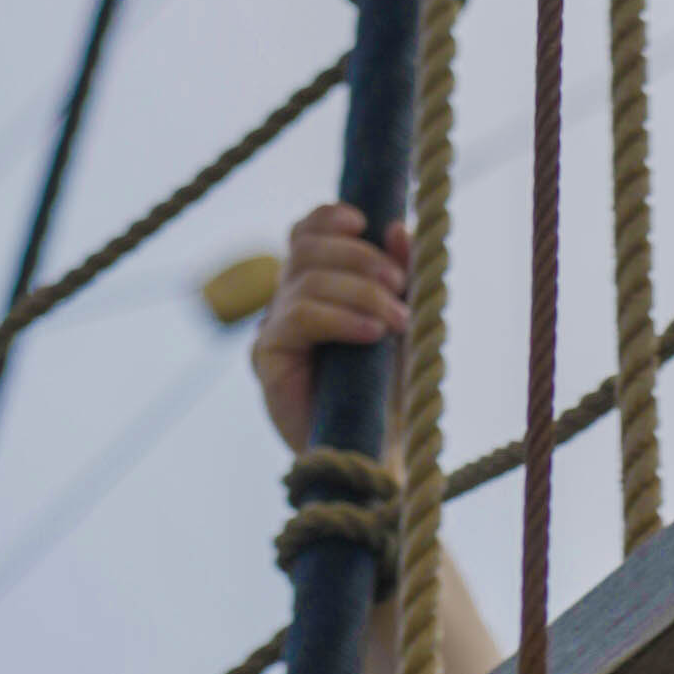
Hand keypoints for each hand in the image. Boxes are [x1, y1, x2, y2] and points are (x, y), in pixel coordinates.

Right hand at [250, 201, 410, 456]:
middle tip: (400, 286)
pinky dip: (340, 317)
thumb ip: (401, 277)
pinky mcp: (268, 357)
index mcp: (316, 288)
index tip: (365, 222)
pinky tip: (372, 333)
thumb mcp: (404, 325)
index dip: (328, 218)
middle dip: (359, 257)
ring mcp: (275, 328)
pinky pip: (299, 316)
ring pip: (305, 278)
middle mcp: (289, 302)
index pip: (306, 234)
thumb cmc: (390, 393)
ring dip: (360, 290)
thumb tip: (397, 226)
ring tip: (398, 320)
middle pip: (306, 248)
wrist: (377, 455)